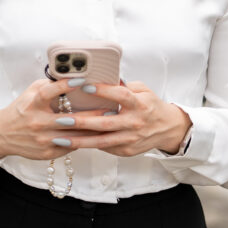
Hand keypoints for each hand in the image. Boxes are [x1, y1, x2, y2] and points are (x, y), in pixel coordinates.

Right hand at [0, 78, 107, 163]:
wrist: (3, 134)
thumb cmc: (22, 109)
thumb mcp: (31, 92)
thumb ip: (50, 85)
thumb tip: (73, 76)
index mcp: (32, 104)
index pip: (49, 93)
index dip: (65, 85)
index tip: (82, 79)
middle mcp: (37, 122)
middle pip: (69, 119)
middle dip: (92, 114)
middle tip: (110, 109)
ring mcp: (43, 140)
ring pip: (73, 136)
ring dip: (92, 131)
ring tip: (109, 124)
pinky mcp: (47, 152)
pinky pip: (70, 147)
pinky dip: (83, 141)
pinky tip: (96, 136)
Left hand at [53, 81, 191, 156]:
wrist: (167, 128)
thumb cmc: (151, 105)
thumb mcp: (142, 90)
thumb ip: (124, 85)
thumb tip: (103, 77)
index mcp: (139, 104)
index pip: (119, 95)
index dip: (102, 91)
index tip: (83, 86)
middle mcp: (134, 122)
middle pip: (106, 123)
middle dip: (82, 122)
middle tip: (61, 119)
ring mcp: (130, 138)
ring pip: (102, 141)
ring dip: (80, 140)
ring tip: (60, 138)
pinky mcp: (126, 150)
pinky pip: (105, 148)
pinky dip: (88, 145)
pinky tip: (72, 143)